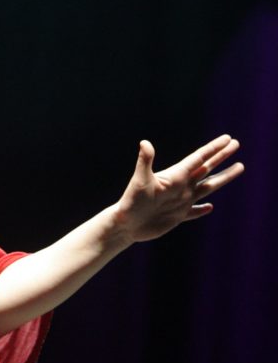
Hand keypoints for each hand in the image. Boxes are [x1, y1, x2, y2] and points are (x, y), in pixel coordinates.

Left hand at [115, 135, 244, 242]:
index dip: (214, 149)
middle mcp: (181, 187)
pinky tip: (210, 207)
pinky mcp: (177, 216)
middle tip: (236, 144)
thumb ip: (145, 161)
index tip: (228, 138)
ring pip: (207, 187)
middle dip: (221, 157)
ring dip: (222, 178)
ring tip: (238, 168)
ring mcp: (180, 201)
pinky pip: (194, 212)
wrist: (124, 223)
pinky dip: (202, 210)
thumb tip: (144, 142)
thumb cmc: (131, 201)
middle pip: (207, 168)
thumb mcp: (140, 180)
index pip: (199, 159)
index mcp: (175, 176)